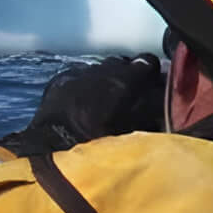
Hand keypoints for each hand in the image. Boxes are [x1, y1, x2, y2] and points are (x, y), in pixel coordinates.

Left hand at [0, 54, 162, 154]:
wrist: (53, 149)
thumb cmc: (97, 143)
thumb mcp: (132, 130)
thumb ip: (149, 111)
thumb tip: (158, 102)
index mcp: (124, 82)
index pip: (147, 62)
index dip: (151, 72)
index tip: (152, 82)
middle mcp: (101, 71)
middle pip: (121, 63)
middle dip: (126, 75)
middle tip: (128, 92)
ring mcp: (78, 73)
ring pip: (99, 68)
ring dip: (104, 78)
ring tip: (104, 97)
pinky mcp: (60, 79)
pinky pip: (78, 75)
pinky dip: (83, 84)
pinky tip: (82, 100)